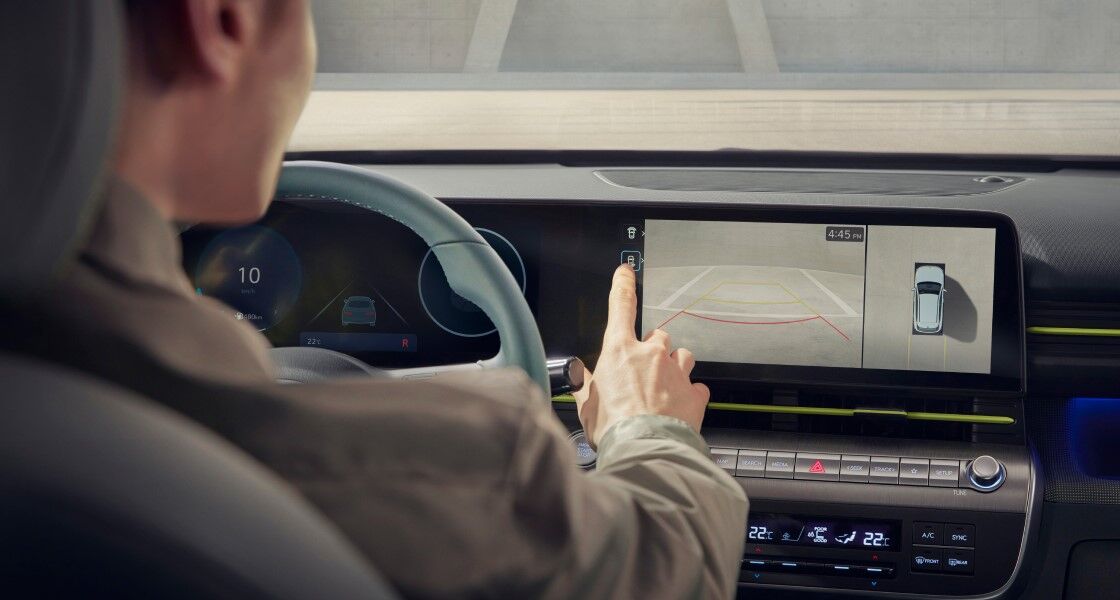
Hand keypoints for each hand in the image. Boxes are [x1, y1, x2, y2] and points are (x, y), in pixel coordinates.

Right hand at [574, 264, 709, 445]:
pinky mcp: (694, 394)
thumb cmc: (613, 428)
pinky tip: (680, 405)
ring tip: (664, 386)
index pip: (622, 306)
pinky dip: (690, 392)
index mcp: (620, 351)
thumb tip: (580, 376)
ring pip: (682, 355)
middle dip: (652, 348)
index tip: (626, 273)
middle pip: (657, 335)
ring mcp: (676, 372)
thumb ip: (585, 385)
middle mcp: (652, 354)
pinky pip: (697, 385)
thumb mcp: (586, 405)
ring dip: (674, 365)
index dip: (623, 285)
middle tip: (642, 371)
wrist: (645, 449)